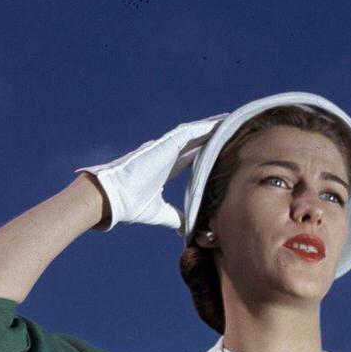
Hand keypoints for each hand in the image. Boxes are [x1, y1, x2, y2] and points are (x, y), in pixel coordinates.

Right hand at [76, 114, 225, 231]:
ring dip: (216, 126)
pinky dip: (208, 126)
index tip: (225, 150)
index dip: (209, 151)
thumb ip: (175, 218)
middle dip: (216, 135)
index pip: (194, 156)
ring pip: (198, 132)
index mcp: (167, 167)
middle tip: (237, 130)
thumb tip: (186, 230)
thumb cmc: (130, 205)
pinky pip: (193, 131)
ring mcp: (167, 146)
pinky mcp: (166, 144)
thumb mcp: (161, 213)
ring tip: (235, 121)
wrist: (112, 197)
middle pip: (198, 140)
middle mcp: (168, 153)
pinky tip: (224, 122)